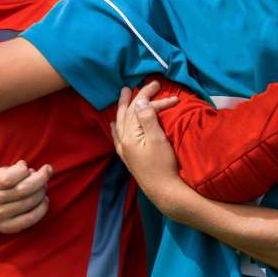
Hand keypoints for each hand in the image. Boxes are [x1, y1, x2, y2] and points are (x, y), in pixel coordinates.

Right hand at [0, 161, 52, 233]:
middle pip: (22, 190)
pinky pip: (31, 218)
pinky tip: (44, 200)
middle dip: (40, 179)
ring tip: (44, 186)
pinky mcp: (8, 227)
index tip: (29, 168)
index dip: (24, 171)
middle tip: (46, 172)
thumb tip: (32, 172)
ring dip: (42, 192)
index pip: (9, 178)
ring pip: (29, 203)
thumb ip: (14, 169)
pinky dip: (42, 208)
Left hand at [109, 81, 182, 202]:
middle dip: (134, 98)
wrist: (163, 191)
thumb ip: (147, 118)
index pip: (137, 109)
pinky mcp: (128, 157)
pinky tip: (114, 124)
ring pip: (120, 123)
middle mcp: (123, 141)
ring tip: (124, 96)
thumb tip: (139, 101)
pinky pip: (117, 137)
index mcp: (130, 135)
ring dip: (123, 109)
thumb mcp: (157, 139)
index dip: (147, 96)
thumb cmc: (163, 165)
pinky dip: (116, 127)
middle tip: (140, 86)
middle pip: (126, 114)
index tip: (158, 86)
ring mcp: (124, 150)